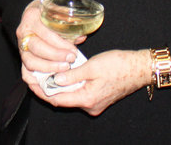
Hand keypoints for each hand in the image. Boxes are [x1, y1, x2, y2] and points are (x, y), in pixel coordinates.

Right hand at [16, 0, 80, 76]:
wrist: (34, 14)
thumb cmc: (49, 13)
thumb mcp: (59, 11)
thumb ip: (69, 23)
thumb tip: (81, 38)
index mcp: (32, 17)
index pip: (45, 33)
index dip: (60, 44)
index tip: (73, 51)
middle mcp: (23, 32)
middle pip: (37, 48)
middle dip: (55, 56)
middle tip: (71, 60)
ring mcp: (21, 46)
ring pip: (30, 61)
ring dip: (48, 67)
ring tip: (64, 68)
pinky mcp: (23, 58)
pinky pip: (25, 72)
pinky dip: (36, 79)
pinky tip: (51, 81)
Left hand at [29, 49, 151, 115]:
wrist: (140, 68)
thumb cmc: (119, 65)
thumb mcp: (92, 66)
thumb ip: (72, 75)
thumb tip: (54, 79)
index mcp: (88, 99)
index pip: (57, 99)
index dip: (41, 90)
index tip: (30, 80)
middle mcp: (90, 105)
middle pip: (62, 99)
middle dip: (47, 88)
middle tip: (34, 74)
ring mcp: (95, 103)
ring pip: (70, 96)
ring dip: (57, 86)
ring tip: (44, 72)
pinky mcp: (98, 98)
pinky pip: (78, 93)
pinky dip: (68, 85)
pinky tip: (62, 73)